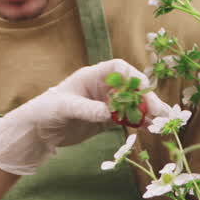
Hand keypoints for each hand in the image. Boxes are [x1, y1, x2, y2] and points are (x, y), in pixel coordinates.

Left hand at [0, 59, 173, 175]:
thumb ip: (88, 110)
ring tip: (162, 122)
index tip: (143, 90)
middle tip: (160, 112)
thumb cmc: (46, 110)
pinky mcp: (105, 120)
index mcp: (92, 76)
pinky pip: (126, 119)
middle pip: (130, 87)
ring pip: (131, 104)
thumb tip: (109, 114)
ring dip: (146, 112)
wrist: (37, 131)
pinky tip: (149, 129)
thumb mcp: (65, 108)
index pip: (119, 68)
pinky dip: (138, 123)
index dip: (133, 76)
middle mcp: (101, 88)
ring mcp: (105, 104)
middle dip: (146, 98)